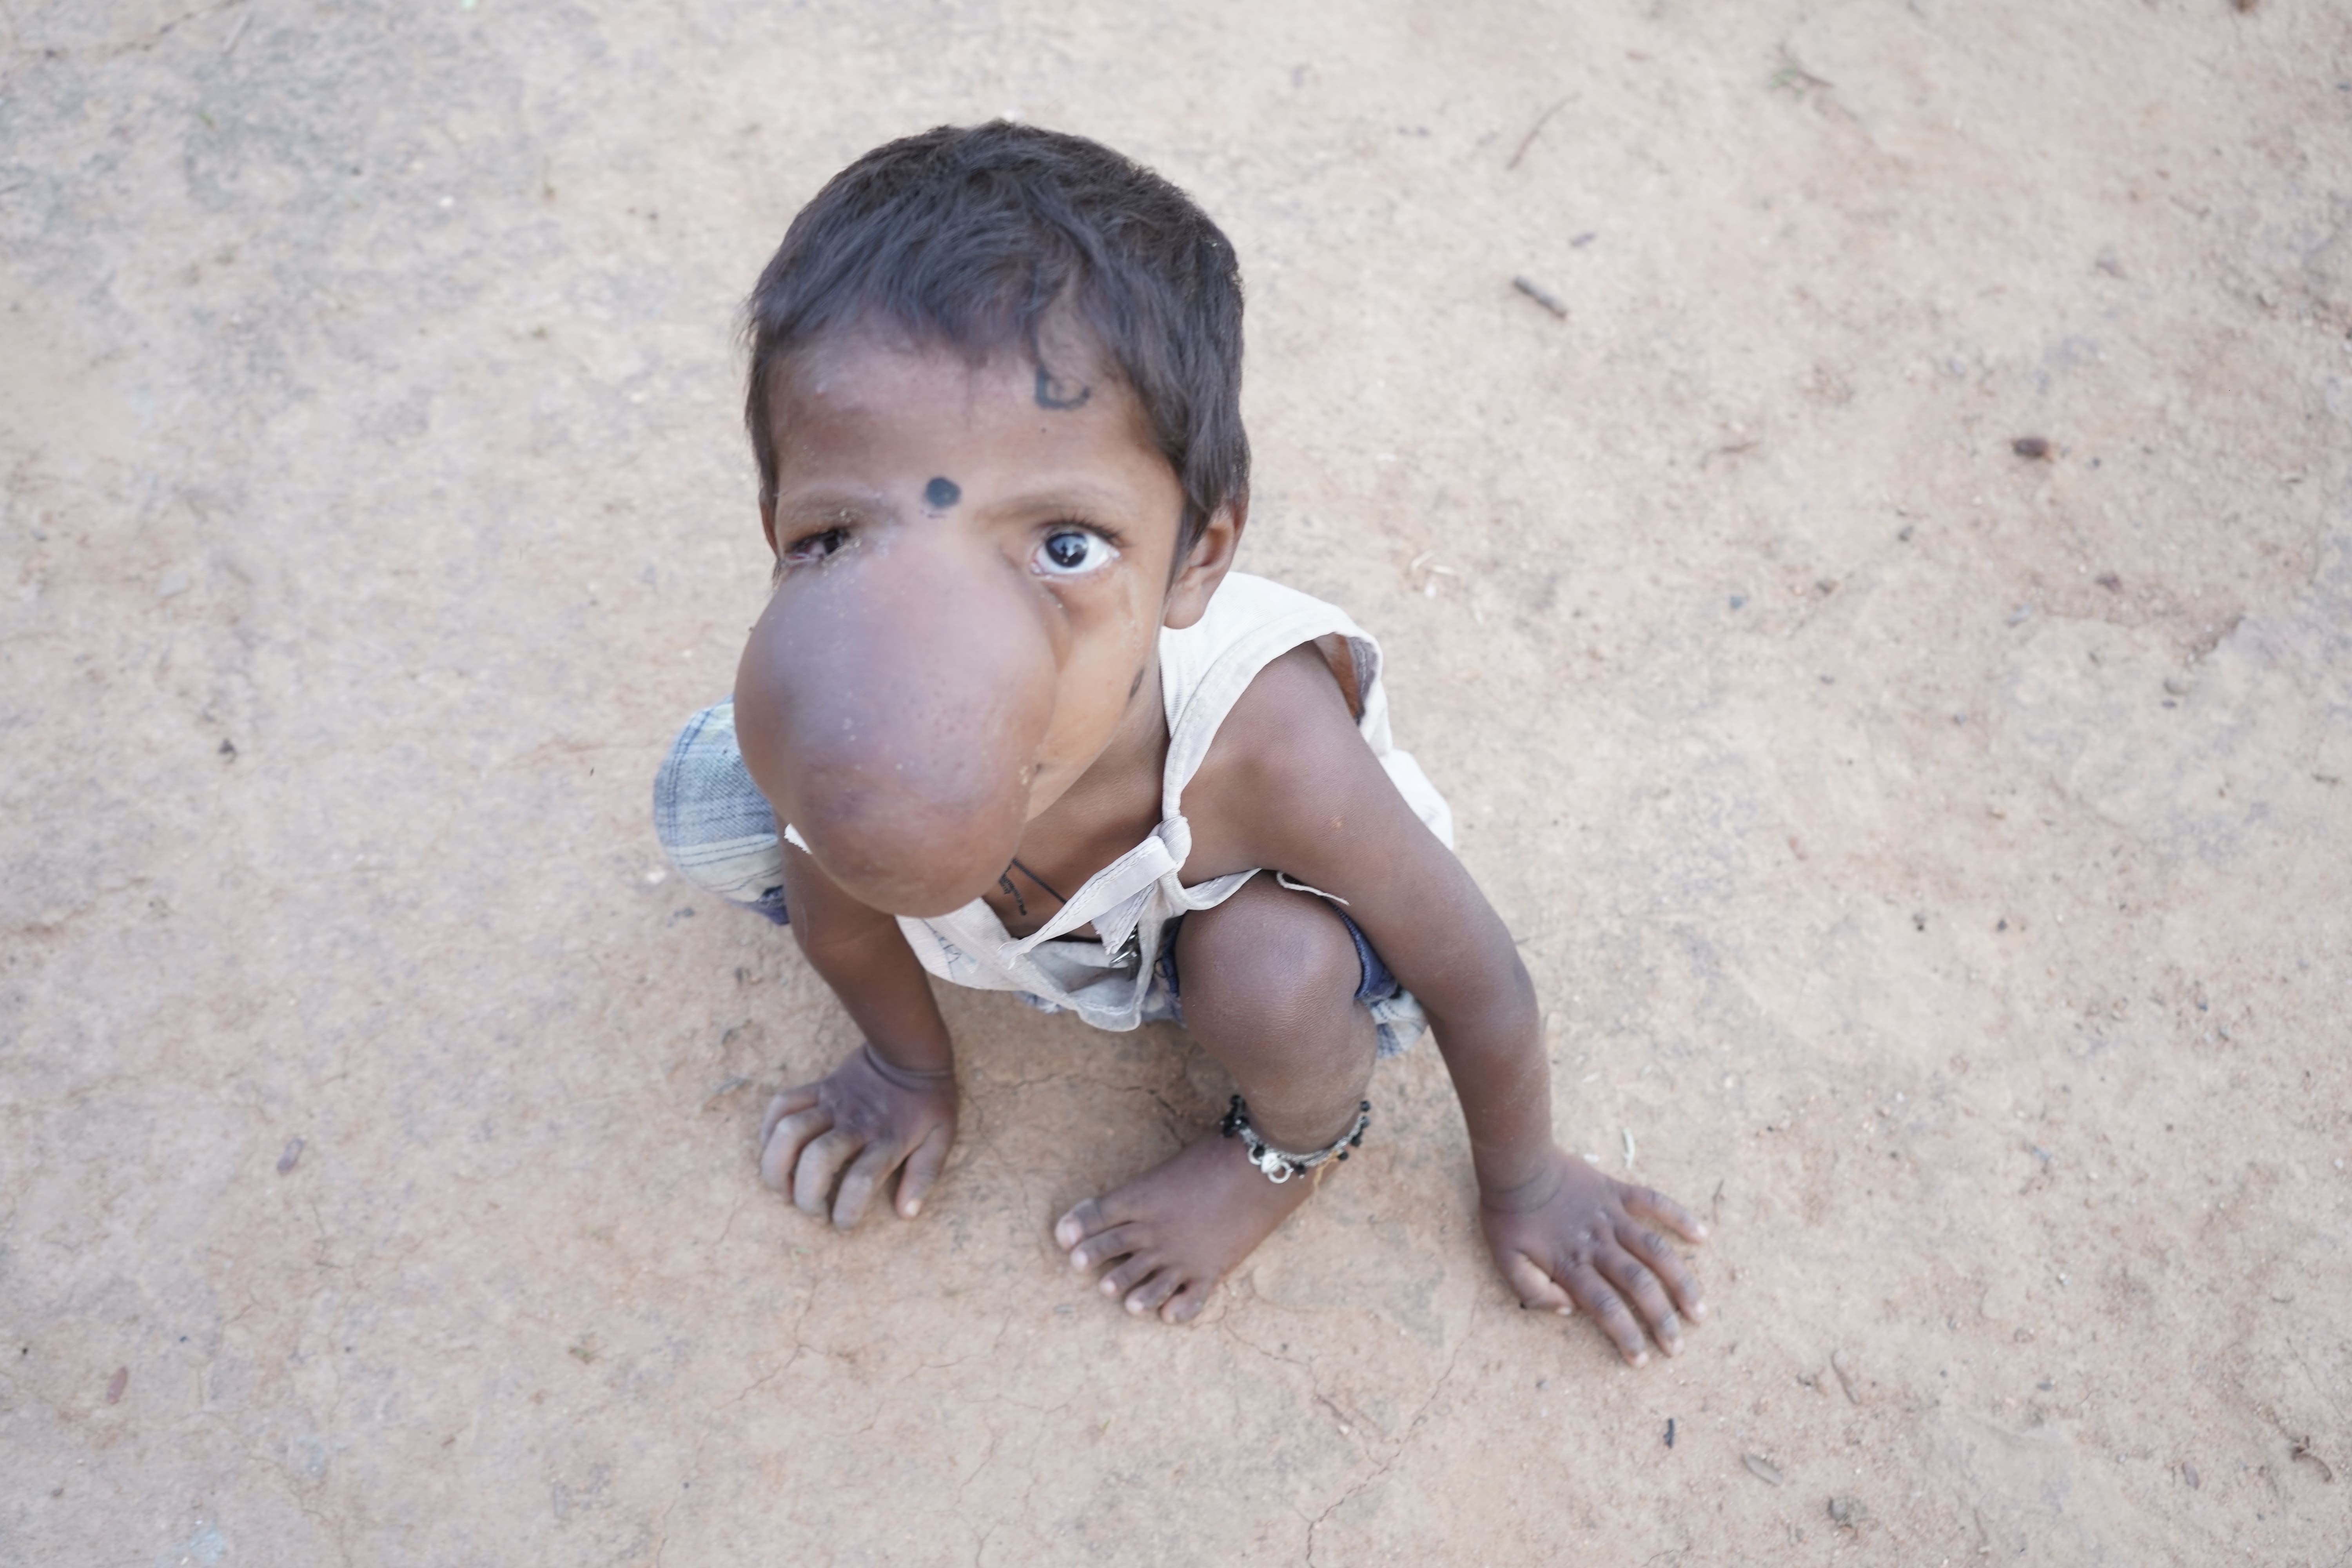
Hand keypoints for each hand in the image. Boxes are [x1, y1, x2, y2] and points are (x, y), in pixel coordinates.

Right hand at [759, 1044, 957, 1226]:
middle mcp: (856, 1123)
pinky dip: (769, 1131)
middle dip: (806, 1196)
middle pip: (817, 1160)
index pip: (860, 1182)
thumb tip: (906, 1214)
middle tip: (813, 1212)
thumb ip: (925, 1175)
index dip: (845, 1211)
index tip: (842, 1223)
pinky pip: (782, 1105)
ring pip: (790, 1132)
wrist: (911, 1049)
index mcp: (889, 1140)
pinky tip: (774, 1152)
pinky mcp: (818, 1088)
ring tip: (784, 1190)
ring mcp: (833, 1103)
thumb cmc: (928, 1101)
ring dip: (777, 1167)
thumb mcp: (942, 1137)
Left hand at [1478, 1147, 1708, 1365]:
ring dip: (1680, 1281)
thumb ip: (1533, 1292)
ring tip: (1699, 1309)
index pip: (1606, 1308)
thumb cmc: (1508, 1216)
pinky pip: (1654, 1202)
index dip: (1626, 1336)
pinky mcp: (1616, 1192)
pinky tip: (1701, 1236)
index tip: (1642, 1360)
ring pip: (1656, 1250)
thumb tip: (1569, 1310)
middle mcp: (1598, 1243)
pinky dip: (1679, 1216)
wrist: (1515, 1163)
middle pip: (1638, 1285)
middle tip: (1677, 1347)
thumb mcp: (1506, 1261)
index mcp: (1572, 1264)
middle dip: (1661, 1319)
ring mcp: (1611, 1216)